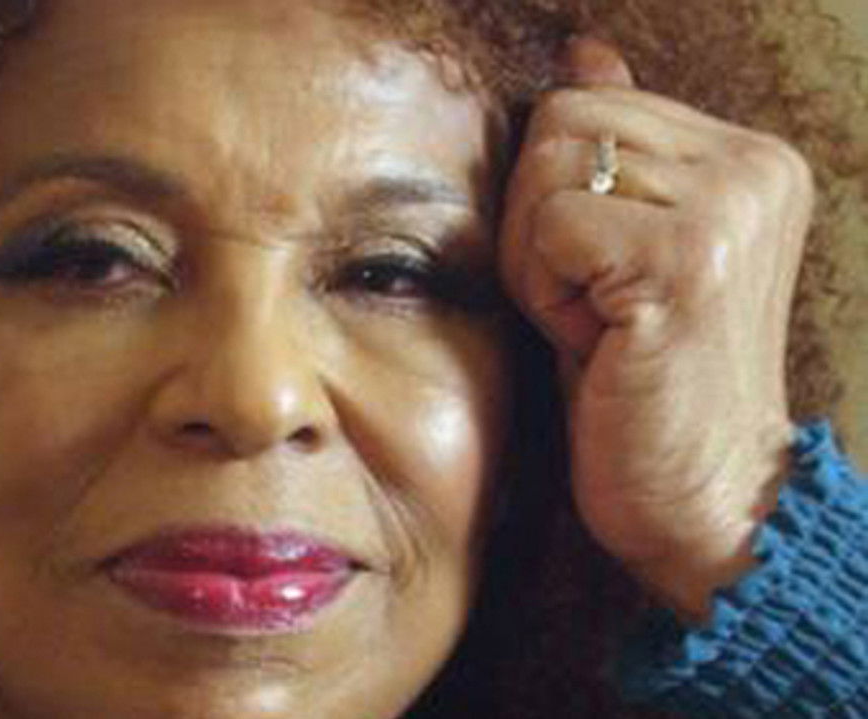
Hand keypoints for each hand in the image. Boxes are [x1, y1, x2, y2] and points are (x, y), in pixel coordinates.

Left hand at [498, 38, 812, 620]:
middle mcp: (752, 168)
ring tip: (596, 322)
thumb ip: (619, 149)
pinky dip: (544, 290)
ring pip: (546, 170)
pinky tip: (595, 341)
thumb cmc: (642, 380)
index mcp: (746, 158)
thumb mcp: (623, 248)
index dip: (552, 199)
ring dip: (538, 259)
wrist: (699, 495)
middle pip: (558, 125)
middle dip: (537, 223)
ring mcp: (727, 209)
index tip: (597, 278)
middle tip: (588, 303)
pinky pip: (549, 226)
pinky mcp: (686, 259)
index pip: (582, 106)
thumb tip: (586, 53)